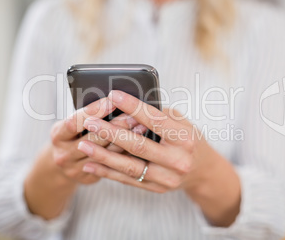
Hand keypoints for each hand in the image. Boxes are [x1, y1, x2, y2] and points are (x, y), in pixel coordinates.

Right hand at [50, 97, 142, 184]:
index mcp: (58, 135)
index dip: (94, 111)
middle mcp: (64, 154)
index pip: (75, 121)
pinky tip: (139, 144)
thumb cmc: (73, 134)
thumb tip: (116, 99)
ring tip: (142, 126)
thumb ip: (88, 115)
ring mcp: (75, 169)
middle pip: (94, 139)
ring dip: (126, 139)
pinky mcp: (89, 179)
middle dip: (116, 125)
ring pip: (106, 154)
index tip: (112, 100)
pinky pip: (111, 166)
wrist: (64, 163)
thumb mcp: (73, 123)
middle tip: (135, 114)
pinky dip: (126, 154)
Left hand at [78, 90, 219, 192]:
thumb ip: (159, 114)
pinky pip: (128, 180)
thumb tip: (128, 105)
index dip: (133, 107)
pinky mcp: (157, 189)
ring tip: (83, 145)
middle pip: (138, 145)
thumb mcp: (182, 122)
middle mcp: (178, 160)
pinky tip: (90, 164)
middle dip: (111, 133)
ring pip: (129, 166)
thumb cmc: (187, 139)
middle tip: (90, 122)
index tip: (113, 95)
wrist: (201, 171)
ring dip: (103, 155)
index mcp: (185, 138)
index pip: (155, 120)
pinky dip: (107, 172)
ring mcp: (168, 178)